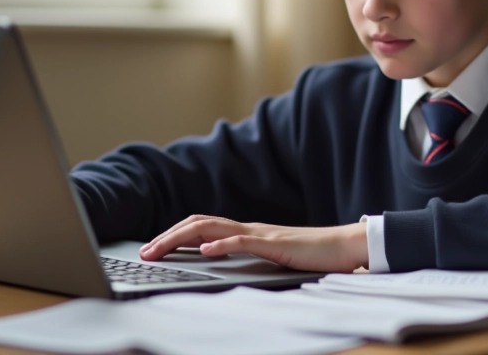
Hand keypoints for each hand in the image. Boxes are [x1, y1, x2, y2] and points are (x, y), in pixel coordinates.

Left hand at [138, 215, 368, 272]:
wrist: (343, 246)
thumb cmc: (311, 255)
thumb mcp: (270, 258)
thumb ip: (247, 258)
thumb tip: (217, 263)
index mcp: (245, 232)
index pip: (201, 227)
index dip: (173, 236)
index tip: (151, 250)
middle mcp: (248, 228)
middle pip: (198, 224)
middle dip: (167, 238)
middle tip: (144, 253)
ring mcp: (260, 234)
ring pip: (212, 228)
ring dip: (181, 238)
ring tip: (160, 250)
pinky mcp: (275, 244)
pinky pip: (244, 241)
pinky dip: (221, 243)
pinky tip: (205, 250)